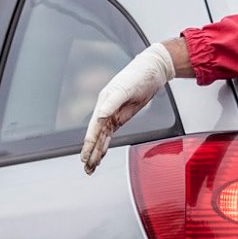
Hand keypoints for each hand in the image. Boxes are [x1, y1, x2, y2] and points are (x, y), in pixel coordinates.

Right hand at [81, 41, 178, 173]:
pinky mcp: (120, 118)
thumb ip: (113, 103)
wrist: (152, 71)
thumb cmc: (139, 76)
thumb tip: (100, 116)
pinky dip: (104, 146)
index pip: (94, 127)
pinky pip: (109, 135)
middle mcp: (105, 110)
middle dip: (90, 152)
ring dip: (96, 152)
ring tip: (91, 167)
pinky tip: (100, 155)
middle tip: (86, 168)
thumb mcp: (126, 89)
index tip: (85, 156)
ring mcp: (112, 115)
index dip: (90, 143)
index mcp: (104, 103)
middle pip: (96, 136)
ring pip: (101, 138)